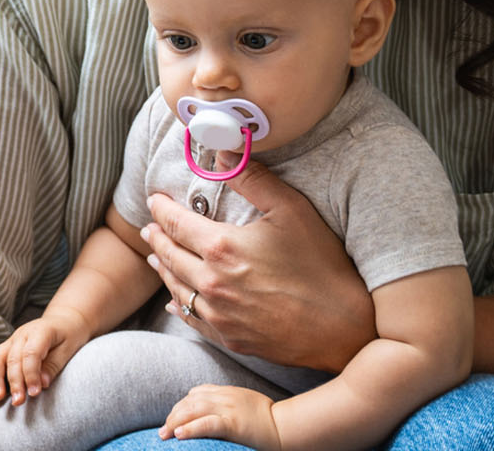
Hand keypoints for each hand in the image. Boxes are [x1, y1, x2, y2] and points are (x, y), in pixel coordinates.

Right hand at [0, 307, 90, 405]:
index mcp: (41, 331)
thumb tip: (42, 384)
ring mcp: (13, 339)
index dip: (31, 374)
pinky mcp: (8, 346)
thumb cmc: (69, 336)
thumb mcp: (69, 349)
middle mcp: (23, 333)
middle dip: (14, 382)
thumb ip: (54, 365)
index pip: (31, 353)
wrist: (63, 321)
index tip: (34, 393)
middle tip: (18, 401)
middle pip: (13, 358)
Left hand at [143, 160, 375, 370]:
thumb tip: (223, 154)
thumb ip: (253, 179)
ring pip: (177, 289)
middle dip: (157, 239)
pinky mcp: (230, 338)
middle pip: (170, 256)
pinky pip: (193, 319)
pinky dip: (179, 305)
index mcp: (222, 248)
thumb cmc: (323, 265)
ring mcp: (219, 315)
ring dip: (163, 270)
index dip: (162, 209)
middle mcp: (211, 283)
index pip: (176, 224)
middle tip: (149, 228)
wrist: (344, 328)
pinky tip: (175, 302)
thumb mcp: (292, 210)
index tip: (155, 199)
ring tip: (155, 258)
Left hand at [161, 384, 280, 449]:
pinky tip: (180, 435)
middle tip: (163, 431)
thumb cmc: (269, 420)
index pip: (196, 393)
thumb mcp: (246, 404)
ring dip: (176, 422)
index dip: (181, 406)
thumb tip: (213, 415)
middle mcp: (225, 397)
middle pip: (190, 401)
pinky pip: (208, 423)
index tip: (174, 419)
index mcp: (228, 392)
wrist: (287, 426)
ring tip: (165, 434)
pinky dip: (191, 428)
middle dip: (174, 415)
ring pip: (194, 410)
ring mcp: (229, 409)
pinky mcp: (234, 424)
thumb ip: (229, 404)